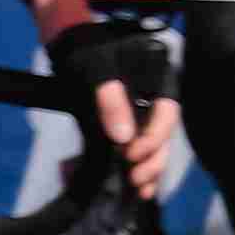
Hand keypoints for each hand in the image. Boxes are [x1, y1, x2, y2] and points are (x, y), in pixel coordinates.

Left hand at [53, 13, 181, 194]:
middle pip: (163, 137)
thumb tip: (123, 138)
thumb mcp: (94, 69)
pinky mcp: (124, 126)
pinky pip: (138, 150)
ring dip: (148, 170)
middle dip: (152, 161)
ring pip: (154, 147)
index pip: (167, 115)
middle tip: (135, 179)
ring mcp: (139, 115)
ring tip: (139, 189)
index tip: (132, 153)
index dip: (154, 138)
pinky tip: (135, 188)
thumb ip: (110, 99)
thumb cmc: (83, 51)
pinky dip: (137, 168)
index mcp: (157, 82)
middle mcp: (152, 101)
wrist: (67, 45)